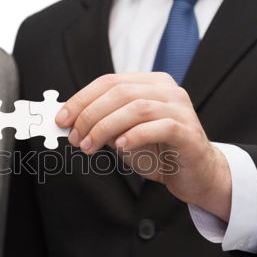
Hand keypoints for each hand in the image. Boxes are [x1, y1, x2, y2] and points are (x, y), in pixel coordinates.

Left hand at [56, 72, 231, 220]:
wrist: (195, 175)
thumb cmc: (158, 152)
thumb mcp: (124, 134)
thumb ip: (104, 123)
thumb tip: (70, 122)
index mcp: (151, 83)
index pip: (109, 82)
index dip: (81, 99)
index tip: (61, 119)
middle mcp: (167, 90)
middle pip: (119, 92)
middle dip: (89, 115)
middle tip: (74, 138)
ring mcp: (180, 109)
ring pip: (136, 107)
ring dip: (105, 128)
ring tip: (89, 147)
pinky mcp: (188, 131)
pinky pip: (158, 126)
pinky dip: (134, 135)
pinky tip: (120, 147)